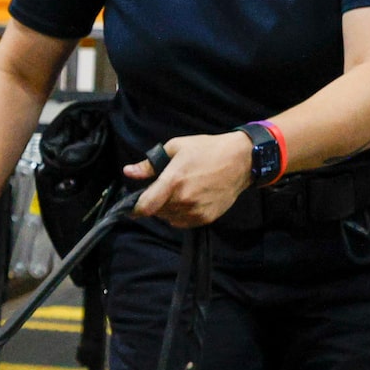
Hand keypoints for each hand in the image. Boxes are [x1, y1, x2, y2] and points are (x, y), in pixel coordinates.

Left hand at [126, 132, 253, 227]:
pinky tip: (187, 200)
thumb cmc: (206, 149)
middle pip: (156, 212)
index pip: (145, 207)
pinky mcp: (206, 218)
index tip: (131, 206)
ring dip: (166, 209)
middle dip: (153, 203)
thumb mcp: (176, 148)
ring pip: (169, 218)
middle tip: (161, 190)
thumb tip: (128, 172)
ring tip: (176, 193)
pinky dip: (179, 214)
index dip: (135, 208)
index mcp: (173, 181)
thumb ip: (149, 164)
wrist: (241, 160)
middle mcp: (183, 200)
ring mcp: (196, 211)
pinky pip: (182, 222)